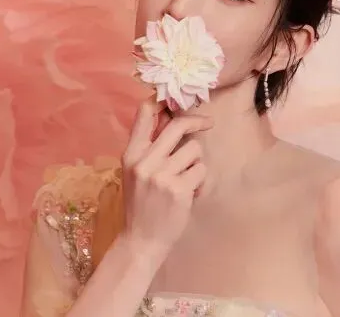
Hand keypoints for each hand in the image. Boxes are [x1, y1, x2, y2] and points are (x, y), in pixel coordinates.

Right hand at [120, 97, 211, 262]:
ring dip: (195, 163)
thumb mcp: (135, 172)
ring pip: (194, 150)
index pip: (143, 114)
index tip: (176, 100)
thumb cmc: (141, 204)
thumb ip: (149, 148)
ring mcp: (162, 175)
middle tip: (208, 123)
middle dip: (197, 121)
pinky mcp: (179, 188)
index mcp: (131, 154)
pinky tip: (189, 194)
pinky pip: (201, 171)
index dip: (162, 101)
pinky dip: (199, 182)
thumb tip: (169, 118)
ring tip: (184, 180)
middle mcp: (144, 161)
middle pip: (178, 125)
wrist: (141, 240)